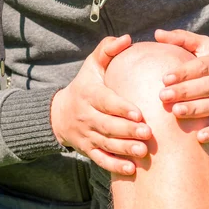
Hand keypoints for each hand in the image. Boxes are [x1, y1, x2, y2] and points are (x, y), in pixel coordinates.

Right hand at [51, 35, 151, 174]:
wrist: (60, 113)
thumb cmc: (86, 84)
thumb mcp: (92, 64)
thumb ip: (108, 50)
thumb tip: (127, 38)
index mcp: (89, 93)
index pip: (105, 101)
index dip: (121, 108)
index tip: (140, 113)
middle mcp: (86, 115)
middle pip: (107, 125)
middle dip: (127, 130)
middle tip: (148, 134)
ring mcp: (86, 134)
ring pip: (105, 144)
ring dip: (124, 149)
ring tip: (143, 152)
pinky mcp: (88, 149)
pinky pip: (100, 159)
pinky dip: (114, 166)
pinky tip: (131, 170)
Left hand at [155, 29, 208, 142]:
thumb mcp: (207, 47)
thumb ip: (183, 39)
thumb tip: (157, 33)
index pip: (202, 66)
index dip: (184, 72)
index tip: (165, 78)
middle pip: (206, 86)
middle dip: (185, 92)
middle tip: (163, 96)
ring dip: (196, 110)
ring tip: (176, 111)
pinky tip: (200, 138)